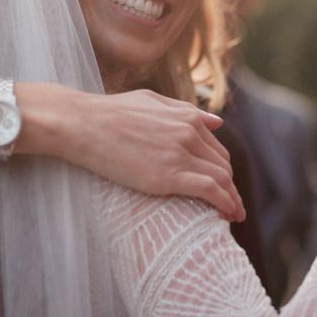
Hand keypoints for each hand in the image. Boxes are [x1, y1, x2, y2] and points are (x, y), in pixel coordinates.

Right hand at [45, 88, 245, 220]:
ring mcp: (180, 153)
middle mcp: (189, 133)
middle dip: (231, 188)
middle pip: (222, 166)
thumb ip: (186, 111)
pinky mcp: (168, 175)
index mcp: (187, 117)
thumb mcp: (153, 102)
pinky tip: (225, 214)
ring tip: (233, 215)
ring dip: (231, 199)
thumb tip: (217, 122)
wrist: (84, 124)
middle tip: (232, 207)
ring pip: (221, 179)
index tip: (225, 187)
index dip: (223, 171)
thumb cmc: (111, 113)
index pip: (217, 150)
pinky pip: (209, 190)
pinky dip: (223, 202)